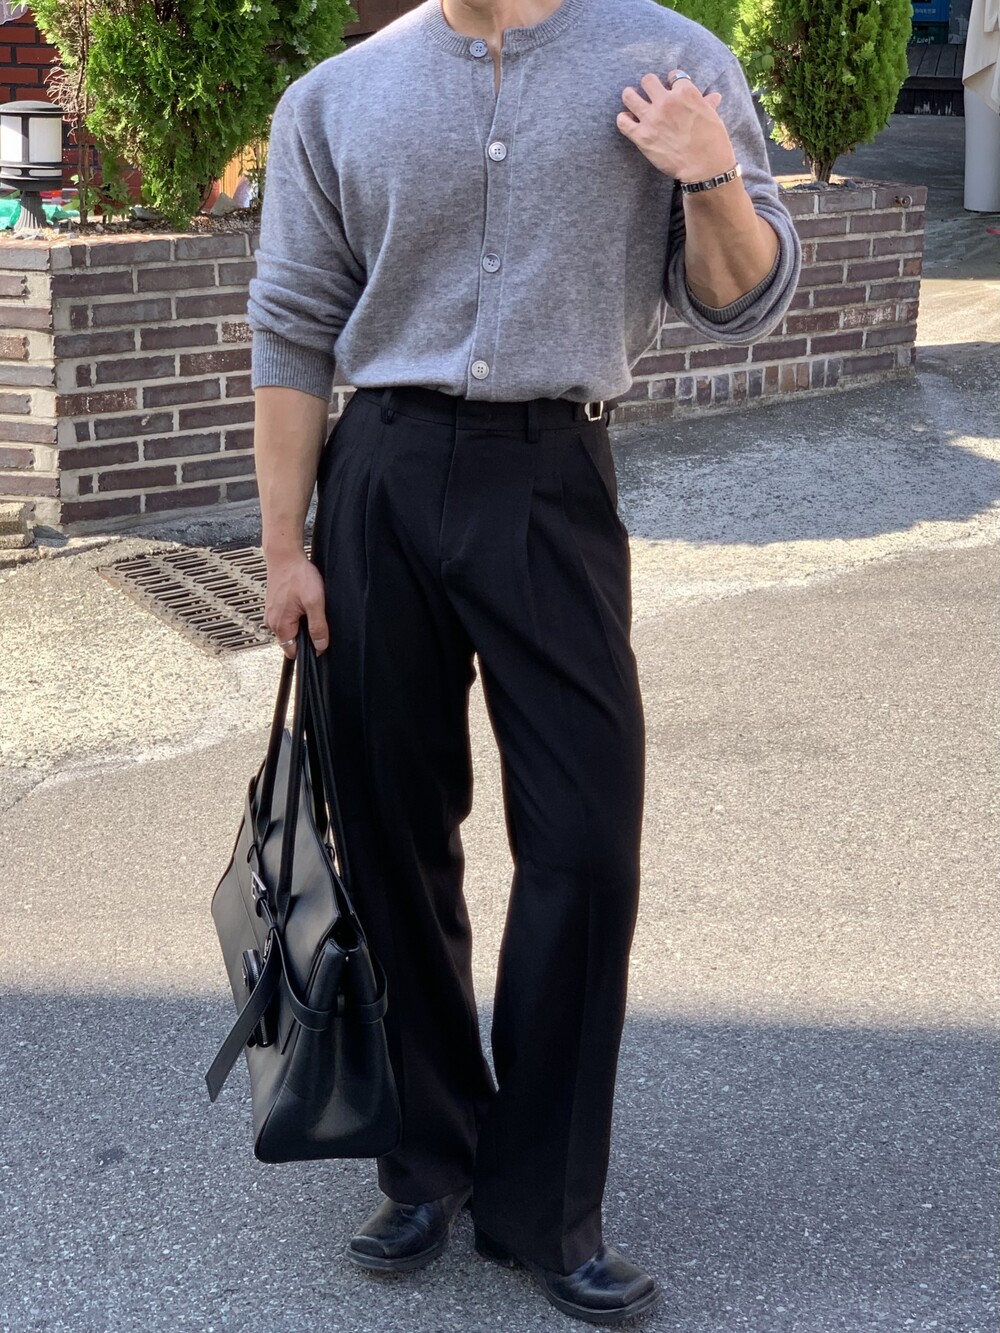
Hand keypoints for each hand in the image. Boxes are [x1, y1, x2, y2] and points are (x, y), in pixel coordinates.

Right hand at [262, 550, 329, 658]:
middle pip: (292, 641)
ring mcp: (272, 613)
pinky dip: (296, 613)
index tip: (319, 639)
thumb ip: (318, 626)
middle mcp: (272, 622)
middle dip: (306, 634)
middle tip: (314, 615)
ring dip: (301, 622)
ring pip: (291, 629)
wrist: (285, 555)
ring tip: (307, 604)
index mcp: (280, 625)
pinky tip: (301, 600)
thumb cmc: (297, 575)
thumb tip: (321, 646)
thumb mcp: (314, 602)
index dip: (308, 650)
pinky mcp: (274, 606)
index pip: (293, 652)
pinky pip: (287, 618)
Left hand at [616, 69, 734, 182]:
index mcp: (685, 92)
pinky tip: (628, 121)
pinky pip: (622, 121)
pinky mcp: (642, 136)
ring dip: (630, 97)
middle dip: (648, 86)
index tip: (671, 89)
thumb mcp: (713, 117)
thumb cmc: (713, 142)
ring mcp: (652, 118)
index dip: (671, 82)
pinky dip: (623, 119)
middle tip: (649, 94)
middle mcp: (666, 101)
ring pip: (629, 96)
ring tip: (632, 101)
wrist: (704, 167)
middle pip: (648, 80)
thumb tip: (714, 96)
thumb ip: (707, 104)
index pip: (673, 75)